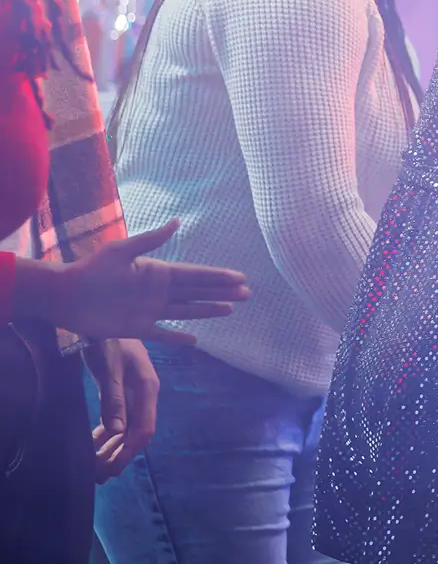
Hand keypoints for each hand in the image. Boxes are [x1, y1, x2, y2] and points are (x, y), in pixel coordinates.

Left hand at [17, 220, 249, 341]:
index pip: (195, 275)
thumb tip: (177, 222)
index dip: (218, 277)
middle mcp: (159, 292)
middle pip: (198, 293)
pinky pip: (163, 334)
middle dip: (222, 293)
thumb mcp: (122, 251)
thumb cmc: (91, 270)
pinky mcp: (137, 329)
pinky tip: (195, 341)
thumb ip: (152, 240)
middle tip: (247, 294)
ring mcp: (150, 311)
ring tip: (231, 310)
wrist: (65, 295)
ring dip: (209, 310)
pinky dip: (179, 338)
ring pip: (187, 311)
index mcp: (158, 272)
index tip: (240, 277)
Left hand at [83, 338, 157, 481]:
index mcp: (147, 389)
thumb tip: (116, 433)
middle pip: (136, 433)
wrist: (109, 314)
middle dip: (119, 455)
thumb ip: (114, 399)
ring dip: (112, 448)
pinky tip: (94, 443)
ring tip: (95, 466)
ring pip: (127, 428)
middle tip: (99, 476)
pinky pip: (119, 419)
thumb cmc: (109, 340)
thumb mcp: (109, 368)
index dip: (129, 451)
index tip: (112, 469)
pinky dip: (107, 434)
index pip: (143, 429)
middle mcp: (145, 394)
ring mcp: (135, 393)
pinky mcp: (124, 391)